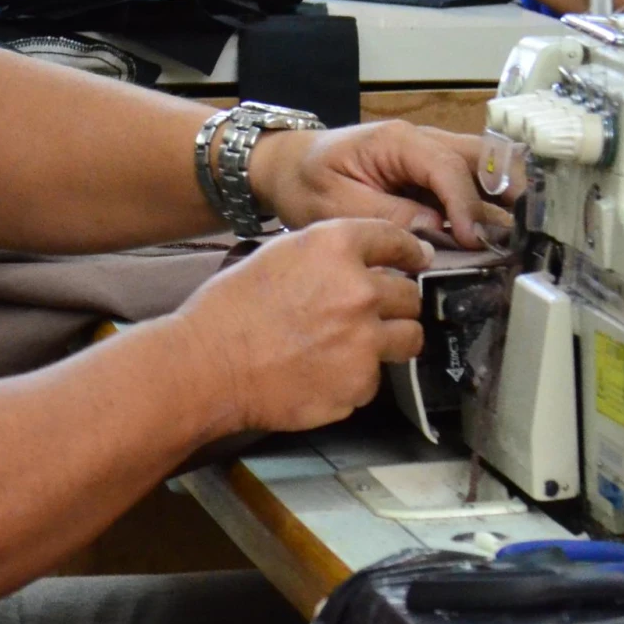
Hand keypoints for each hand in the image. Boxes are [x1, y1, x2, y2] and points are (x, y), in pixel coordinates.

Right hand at [172, 219, 429, 434]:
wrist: (208, 365)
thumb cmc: (229, 310)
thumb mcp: (276, 256)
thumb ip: (326, 255)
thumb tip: (360, 262)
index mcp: (335, 247)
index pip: (397, 239)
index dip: (408, 252)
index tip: (415, 260)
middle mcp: (359, 289)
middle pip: (411, 295)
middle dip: (396, 303)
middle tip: (371, 313)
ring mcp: (364, 340)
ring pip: (410, 337)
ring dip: (392, 340)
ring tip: (358, 345)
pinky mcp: (360, 383)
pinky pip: (376, 377)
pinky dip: (357, 376)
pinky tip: (325, 372)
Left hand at [246, 121, 512, 248]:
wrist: (286, 167)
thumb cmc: (305, 180)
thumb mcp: (336, 203)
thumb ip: (387, 216)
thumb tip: (436, 233)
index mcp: (396, 140)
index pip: (447, 168)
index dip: (466, 205)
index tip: (473, 239)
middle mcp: (419, 141)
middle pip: (478, 156)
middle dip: (504, 189)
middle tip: (523, 228)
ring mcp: (427, 155)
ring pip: (479, 167)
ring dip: (499, 196)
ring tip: (516, 234)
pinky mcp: (427, 174)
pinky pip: (464, 183)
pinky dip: (481, 204)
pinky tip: (493, 232)